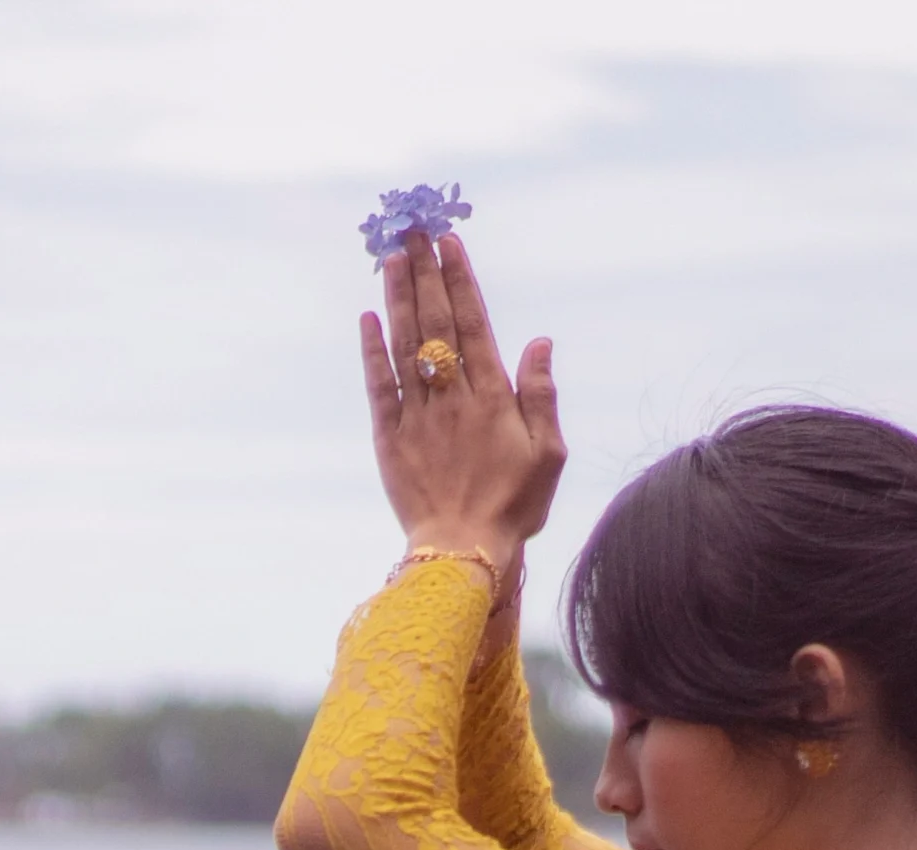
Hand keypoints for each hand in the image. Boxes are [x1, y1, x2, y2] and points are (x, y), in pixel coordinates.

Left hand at [360, 232, 565, 576]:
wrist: (464, 553)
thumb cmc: (513, 507)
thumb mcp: (547, 454)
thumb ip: (540, 395)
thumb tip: (539, 341)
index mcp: (493, 397)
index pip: (473, 324)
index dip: (460, 280)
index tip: (449, 242)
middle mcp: (453, 398)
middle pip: (436, 323)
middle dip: (425, 273)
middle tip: (414, 229)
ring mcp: (419, 416)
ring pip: (406, 345)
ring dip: (398, 297)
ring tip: (392, 256)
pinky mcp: (391, 439)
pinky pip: (379, 386)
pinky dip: (373, 350)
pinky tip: (369, 317)